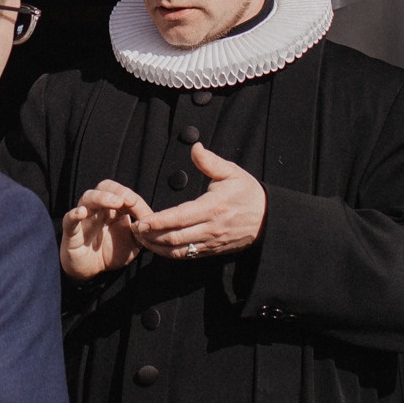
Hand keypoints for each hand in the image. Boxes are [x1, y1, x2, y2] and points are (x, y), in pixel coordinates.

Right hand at [61, 180, 151, 278]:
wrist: (91, 272)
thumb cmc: (111, 253)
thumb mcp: (132, 244)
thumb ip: (142, 234)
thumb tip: (154, 224)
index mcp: (113, 209)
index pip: (124, 195)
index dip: (136, 202)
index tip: (148, 216)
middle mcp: (98, 209)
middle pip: (104, 187)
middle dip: (118, 190)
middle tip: (130, 200)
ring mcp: (83, 219)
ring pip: (88, 198)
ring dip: (102, 197)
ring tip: (116, 201)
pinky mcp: (71, 233)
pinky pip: (69, 220)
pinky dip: (74, 214)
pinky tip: (81, 212)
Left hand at [133, 144, 265, 258]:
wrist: (269, 219)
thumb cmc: (248, 193)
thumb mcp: (232, 172)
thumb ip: (210, 162)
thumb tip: (195, 147)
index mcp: (213, 207)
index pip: (180, 218)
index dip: (159, 221)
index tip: (142, 220)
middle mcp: (211, 228)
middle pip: (175, 238)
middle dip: (151, 235)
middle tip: (134, 228)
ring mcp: (211, 242)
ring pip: (179, 250)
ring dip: (157, 247)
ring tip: (141, 239)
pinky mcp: (212, 250)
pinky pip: (188, 255)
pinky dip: (170, 253)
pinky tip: (158, 246)